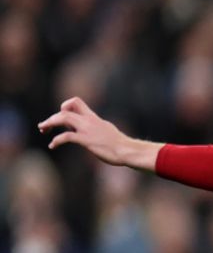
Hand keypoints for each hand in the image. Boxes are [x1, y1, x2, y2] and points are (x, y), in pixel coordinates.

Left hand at [38, 97, 160, 169]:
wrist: (127, 151)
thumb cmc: (120, 145)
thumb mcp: (107, 131)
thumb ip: (96, 128)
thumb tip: (91, 131)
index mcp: (93, 117)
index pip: (75, 101)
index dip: (64, 106)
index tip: (62, 118)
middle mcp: (88, 121)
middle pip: (65, 110)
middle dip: (52, 118)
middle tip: (44, 127)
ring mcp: (87, 130)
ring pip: (62, 118)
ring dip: (49, 123)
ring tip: (43, 130)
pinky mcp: (86, 140)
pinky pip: (66, 137)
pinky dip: (56, 140)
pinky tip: (52, 146)